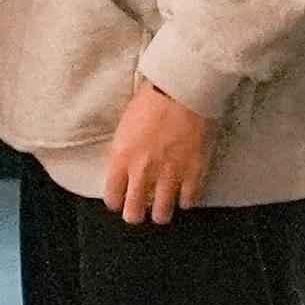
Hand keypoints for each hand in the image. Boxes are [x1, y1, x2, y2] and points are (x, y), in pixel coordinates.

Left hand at [104, 81, 218, 226]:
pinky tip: (185, 194)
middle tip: (140, 210)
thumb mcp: (125, 126)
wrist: (182, 89)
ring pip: (162, 213)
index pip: (112, 196)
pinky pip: (188, 200)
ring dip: (161, 213)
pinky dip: (187, 200)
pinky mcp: (193, 172)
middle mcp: (143, 171)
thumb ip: (123, 152)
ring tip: (163, 209)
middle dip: (135, 215)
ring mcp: (169, 174)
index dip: (116, 202)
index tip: (120, 201)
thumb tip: (126, 168)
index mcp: (121, 158)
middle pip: (133, 213)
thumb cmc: (152, 99)